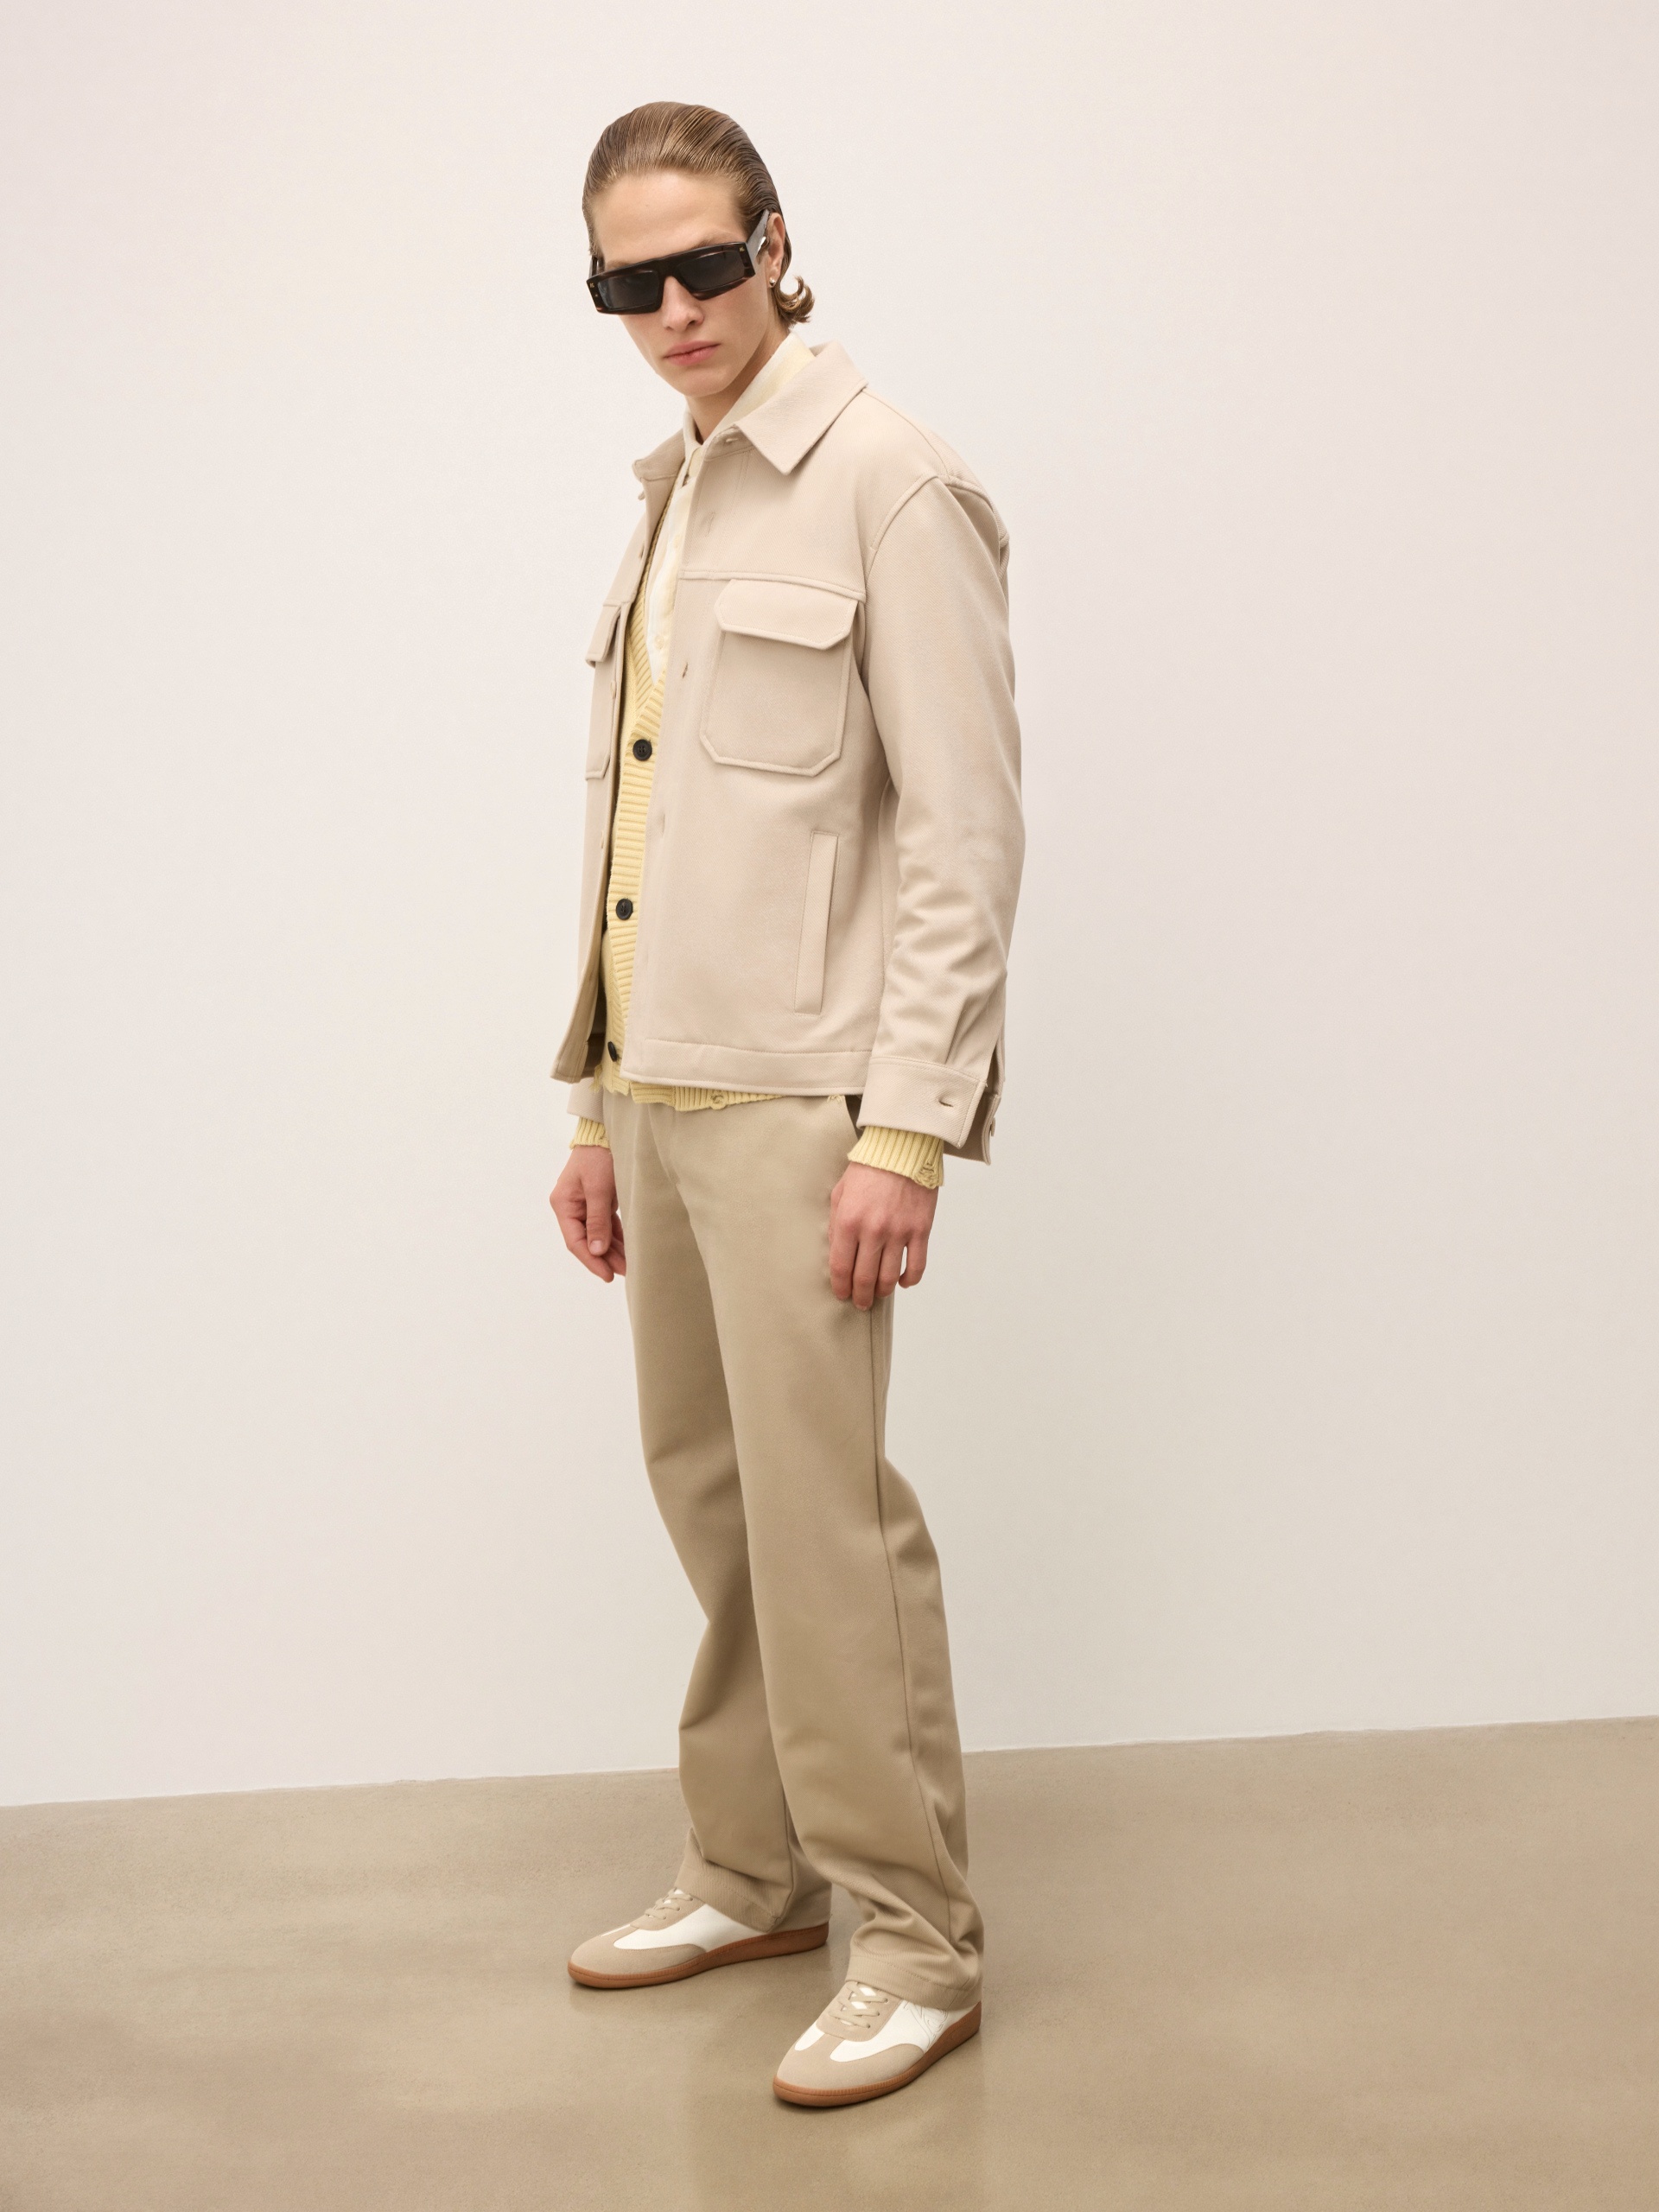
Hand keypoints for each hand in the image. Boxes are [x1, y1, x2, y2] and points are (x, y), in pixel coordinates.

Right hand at [550, 1148, 625, 1281]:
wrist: (606, 1133)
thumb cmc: (598, 1157)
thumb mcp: (599, 1189)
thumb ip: (597, 1221)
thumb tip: (597, 1250)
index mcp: (563, 1205)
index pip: (575, 1241)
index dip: (591, 1260)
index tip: (607, 1275)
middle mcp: (571, 1207)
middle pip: (586, 1241)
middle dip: (604, 1258)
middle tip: (624, 1273)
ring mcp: (584, 1205)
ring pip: (598, 1235)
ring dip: (612, 1250)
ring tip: (628, 1266)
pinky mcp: (598, 1201)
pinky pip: (606, 1225)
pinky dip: (616, 1236)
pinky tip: (627, 1249)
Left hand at [828, 1162, 937, 1309]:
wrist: (902, 1148)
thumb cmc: (868, 1168)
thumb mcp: (840, 1192)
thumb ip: (836, 1223)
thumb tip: (837, 1252)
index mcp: (848, 1221)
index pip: (841, 1267)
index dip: (840, 1287)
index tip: (842, 1294)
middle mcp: (872, 1230)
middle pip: (864, 1278)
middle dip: (860, 1296)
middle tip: (860, 1303)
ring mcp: (899, 1232)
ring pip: (889, 1277)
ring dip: (882, 1292)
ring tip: (878, 1293)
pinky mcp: (920, 1230)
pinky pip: (916, 1266)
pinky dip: (908, 1280)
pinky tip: (902, 1282)